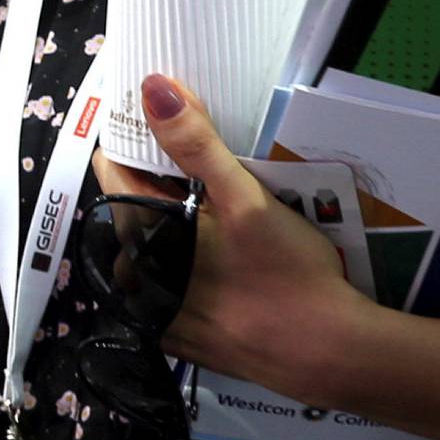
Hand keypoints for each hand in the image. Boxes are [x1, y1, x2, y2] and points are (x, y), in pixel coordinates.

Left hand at [90, 75, 364, 400]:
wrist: (324, 352)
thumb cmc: (287, 270)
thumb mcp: (247, 198)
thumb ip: (196, 145)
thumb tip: (153, 88)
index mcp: (144, 236)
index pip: (114, 172)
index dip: (134, 141)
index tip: (159, 121)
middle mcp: (138, 277)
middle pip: (132, 212)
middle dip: (157, 186)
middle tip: (200, 168)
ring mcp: (158, 312)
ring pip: (149, 252)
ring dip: (169, 229)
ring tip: (213, 214)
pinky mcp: (180, 338)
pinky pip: (166, 290)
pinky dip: (181, 269)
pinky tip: (219, 264)